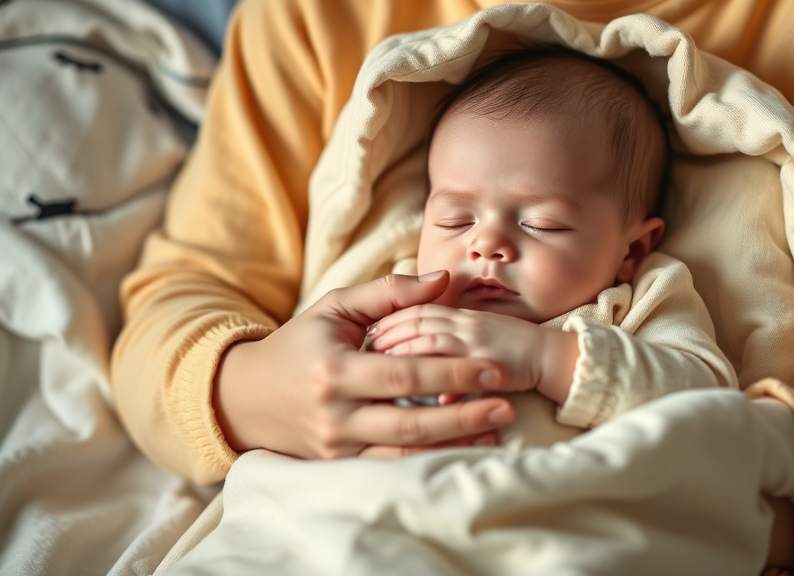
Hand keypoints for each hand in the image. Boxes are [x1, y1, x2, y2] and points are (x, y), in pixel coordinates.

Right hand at [213, 272, 517, 459]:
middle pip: (410, 424)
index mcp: (335, 371)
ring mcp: (336, 448)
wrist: (245, 398)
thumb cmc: (298, 345)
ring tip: (496, 430)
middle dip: (464, 416)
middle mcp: (335, 415)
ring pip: (404, 456)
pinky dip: (430, 461)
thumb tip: (443, 280)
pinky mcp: (338, 467)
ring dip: (455, 445)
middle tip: (507, 404)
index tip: (493, 369)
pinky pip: (391, 469)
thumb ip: (390, 293)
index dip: (452, 374)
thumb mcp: (335, 308)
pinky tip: (463, 449)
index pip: (404, 375)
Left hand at [367, 304, 579, 402]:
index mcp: (461, 316)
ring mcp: (477, 341)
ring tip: (382, 365)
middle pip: (419, 319)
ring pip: (432, 340)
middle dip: (390, 332)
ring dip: (404, 351)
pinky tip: (424, 393)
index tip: (371, 331)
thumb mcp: (476, 337)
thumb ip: (448, 343)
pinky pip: (459, 368)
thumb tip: (417, 360)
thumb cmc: (513, 351)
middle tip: (368, 345)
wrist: (553, 355)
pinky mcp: (490, 361)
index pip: (418, 309)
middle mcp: (465, 324)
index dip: (392, 318)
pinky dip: (441, 381)